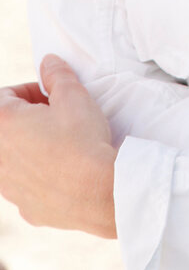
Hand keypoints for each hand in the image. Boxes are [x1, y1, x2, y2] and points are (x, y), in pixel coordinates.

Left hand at [0, 55, 116, 236]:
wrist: (98, 190)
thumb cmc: (83, 140)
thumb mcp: (74, 94)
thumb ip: (57, 74)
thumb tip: (49, 63)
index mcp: (4, 124)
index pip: (5, 96)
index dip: (30, 90)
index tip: (50, 95)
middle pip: (7, 128)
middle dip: (30, 118)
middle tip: (58, 115)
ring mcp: (8, 186)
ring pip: (14, 158)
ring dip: (32, 146)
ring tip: (62, 142)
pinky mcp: (24, 207)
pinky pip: (27, 185)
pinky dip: (40, 175)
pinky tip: (64, 170)